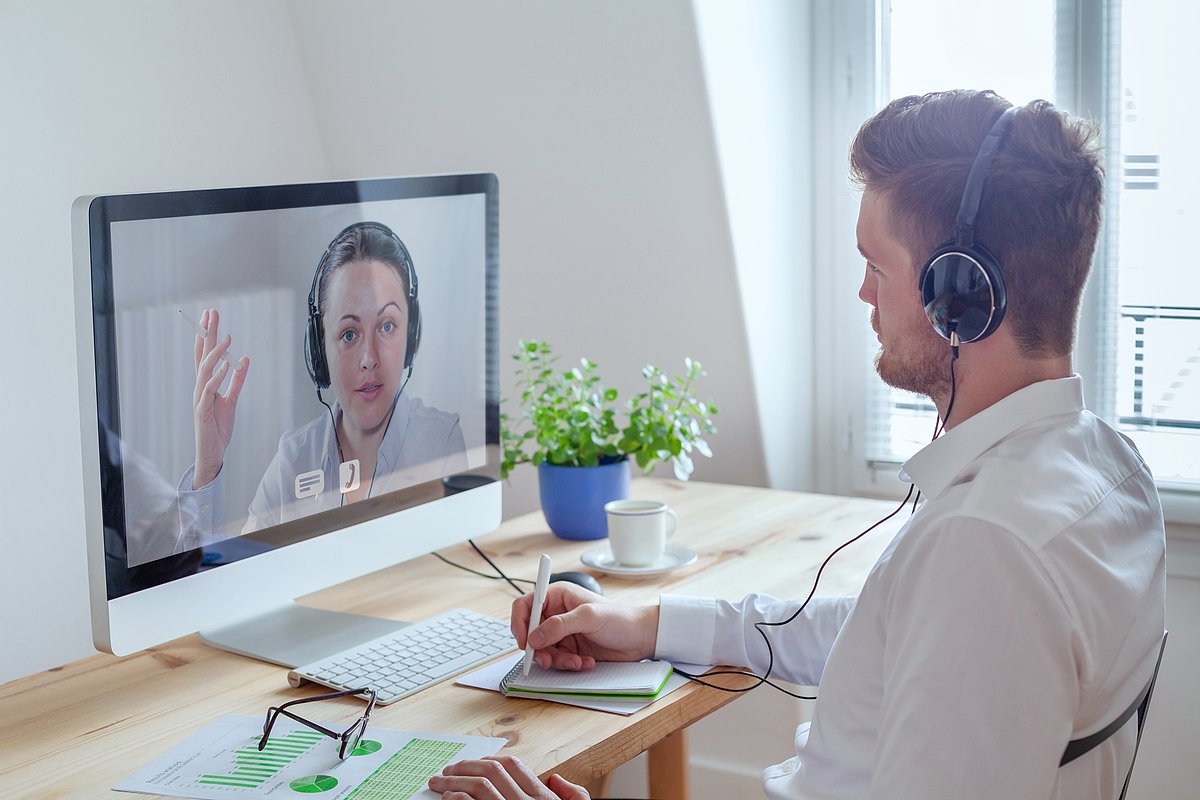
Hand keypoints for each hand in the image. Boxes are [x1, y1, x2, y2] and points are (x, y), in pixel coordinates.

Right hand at [191, 308, 249, 488]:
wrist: (212, 453)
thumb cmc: (218, 427)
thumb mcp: (231, 401)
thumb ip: (236, 382)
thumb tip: (243, 361)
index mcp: (205, 384)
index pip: (204, 355)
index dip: (206, 335)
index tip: (210, 315)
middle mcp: (199, 387)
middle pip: (202, 356)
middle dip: (206, 333)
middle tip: (212, 313)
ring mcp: (199, 398)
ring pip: (205, 369)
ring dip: (216, 352)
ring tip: (227, 336)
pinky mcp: (202, 411)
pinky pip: (209, 390)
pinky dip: (218, 377)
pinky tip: (227, 365)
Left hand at [428, 756, 588, 799]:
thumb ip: (573, 796)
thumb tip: (556, 780)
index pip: (512, 765)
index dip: (488, 760)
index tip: (473, 764)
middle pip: (491, 772)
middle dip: (465, 766)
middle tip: (448, 770)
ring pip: (479, 787)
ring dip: (454, 781)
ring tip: (440, 783)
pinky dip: (457, 799)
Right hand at [512, 582, 658, 670]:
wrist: (640, 638)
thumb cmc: (620, 618)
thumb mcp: (589, 617)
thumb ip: (559, 625)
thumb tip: (534, 636)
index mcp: (557, 596)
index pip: (525, 605)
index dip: (519, 623)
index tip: (523, 642)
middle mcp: (556, 613)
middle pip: (531, 632)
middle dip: (539, 649)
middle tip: (548, 661)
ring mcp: (562, 632)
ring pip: (543, 650)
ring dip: (558, 660)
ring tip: (577, 661)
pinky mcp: (569, 648)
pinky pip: (557, 660)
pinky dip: (568, 664)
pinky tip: (585, 661)